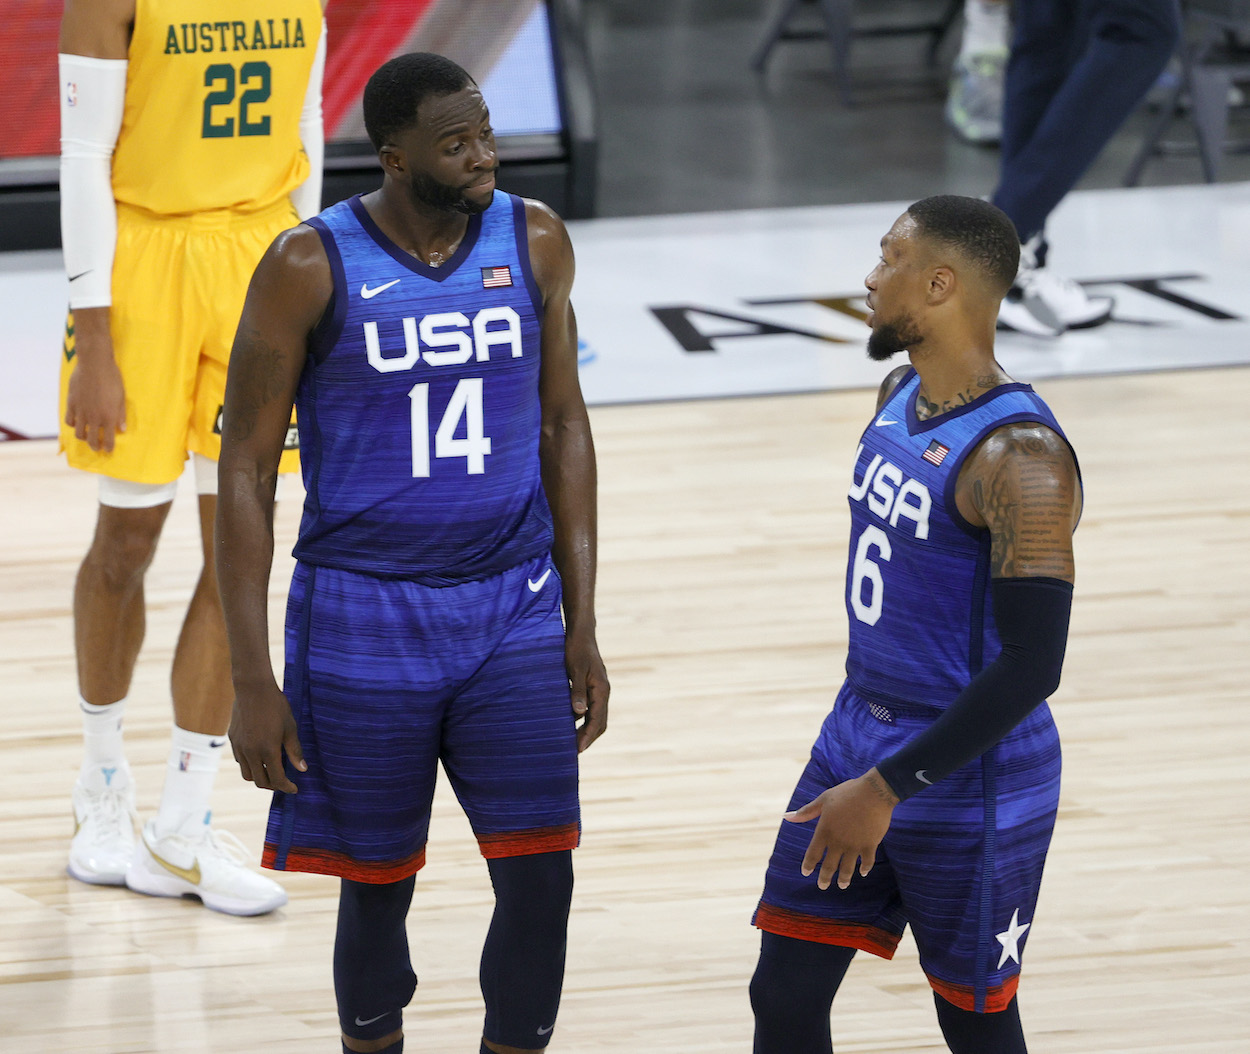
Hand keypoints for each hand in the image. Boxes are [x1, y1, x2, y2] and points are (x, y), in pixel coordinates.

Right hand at [65, 316, 126, 452]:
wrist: (94, 365)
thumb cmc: (112, 379)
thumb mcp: (121, 397)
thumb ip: (120, 415)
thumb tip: (122, 429)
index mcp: (108, 417)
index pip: (108, 440)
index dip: (108, 447)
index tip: (108, 451)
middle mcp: (93, 417)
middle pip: (91, 440)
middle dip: (95, 446)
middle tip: (97, 447)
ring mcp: (81, 411)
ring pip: (78, 433)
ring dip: (83, 437)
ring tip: (87, 436)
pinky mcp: (71, 404)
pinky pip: (69, 420)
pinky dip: (73, 424)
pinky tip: (77, 423)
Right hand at [228, 681, 306, 792]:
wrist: (253, 689)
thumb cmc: (276, 706)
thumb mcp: (290, 728)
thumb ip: (295, 750)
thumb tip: (302, 769)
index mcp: (268, 750)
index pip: (276, 779)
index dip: (286, 787)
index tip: (294, 789)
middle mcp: (251, 753)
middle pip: (260, 781)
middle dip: (273, 785)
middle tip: (284, 782)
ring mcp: (239, 747)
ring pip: (247, 774)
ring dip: (260, 777)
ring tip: (271, 772)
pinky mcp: (233, 740)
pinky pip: (240, 761)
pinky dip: (251, 765)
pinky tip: (260, 757)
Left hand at [566, 628, 608, 752]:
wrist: (581, 632)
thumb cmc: (576, 649)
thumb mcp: (575, 670)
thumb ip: (577, 691)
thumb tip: (579, 713)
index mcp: (601, 689)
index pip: (597, 720)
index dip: (588, 736)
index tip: (578, 749)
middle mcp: (603, 692)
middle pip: (600, 722)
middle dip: (589, 737)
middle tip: (573, 751)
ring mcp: (598, 689)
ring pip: (596, 716)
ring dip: (586, 729)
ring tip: (570, 740)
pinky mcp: (591, 686)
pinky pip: (589, 707)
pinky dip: (581, 718)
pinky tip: (568, 721)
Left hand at [784, 767, 898, 890]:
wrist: (874, 792)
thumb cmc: (847, 793)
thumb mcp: (823, 799)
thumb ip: (806, 812)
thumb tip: (787, 816)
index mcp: (825, 831)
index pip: (813, 854)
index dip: (808, 865)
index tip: (805, 872)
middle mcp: (838, 842)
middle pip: (829, 866)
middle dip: (825, 878)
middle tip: (822, 886)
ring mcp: (855, 845)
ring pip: (847, 868)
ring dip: (844, 879)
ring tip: (842, 885)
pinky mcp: (870, 844)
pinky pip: (867, 861)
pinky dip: (865, 868)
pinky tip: (863, 872)